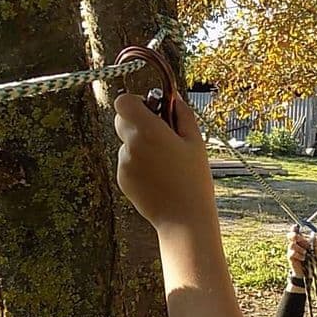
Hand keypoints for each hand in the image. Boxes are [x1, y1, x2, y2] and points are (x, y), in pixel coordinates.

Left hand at [114, 93, 212, 229]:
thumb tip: (173, 99)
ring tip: (164, 163)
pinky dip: (138, 163)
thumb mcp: (195, 142)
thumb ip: (182, 115)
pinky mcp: (122, 179)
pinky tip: (158, 177)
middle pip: (120, 120)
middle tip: (158, 133)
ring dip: (140, 145)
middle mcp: (131, 145)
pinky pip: (127, 161)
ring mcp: (123, 164)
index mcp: (149, 131)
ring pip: (126, 143)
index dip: (135, 102)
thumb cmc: (194, 179)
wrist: (183, 218)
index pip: (123, 102)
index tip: (150, 109)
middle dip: (136, 121)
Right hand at [287, 226, 316, 277]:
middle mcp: (295, 244)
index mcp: (301, 241)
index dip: (294, 228)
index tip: (296, 226)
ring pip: (292, 245)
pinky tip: (303, 258)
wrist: (308, 272)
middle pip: (290, 236)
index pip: (295, 232)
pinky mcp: (290, 257)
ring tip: (305, 253)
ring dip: (300, 248)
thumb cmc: (312, 260)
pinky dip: (299, 255)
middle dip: (294, 235)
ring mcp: (291, 250)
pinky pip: (292, 253)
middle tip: (298, 237)